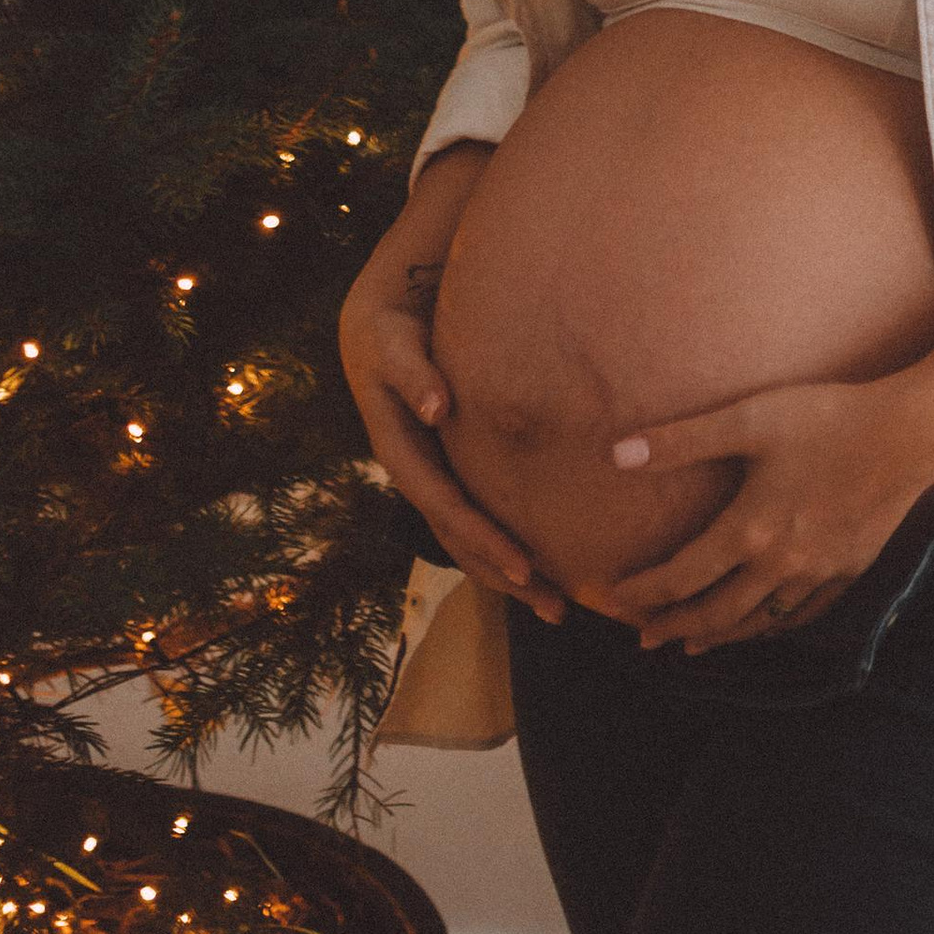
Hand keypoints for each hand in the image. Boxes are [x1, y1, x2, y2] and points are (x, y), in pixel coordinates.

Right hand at [337, 258, 567, 625]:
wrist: (376, 325)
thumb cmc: (388, 331)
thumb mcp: (392, 345)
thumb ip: (413, 374)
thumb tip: (435, 407)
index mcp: (401, 454)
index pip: (447, 508)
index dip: (483, 539)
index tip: (524, 567)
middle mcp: (418, 475)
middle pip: (461, 539)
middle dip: (505, 576)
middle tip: (556, 608)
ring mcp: (433, 475)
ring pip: (470, 538)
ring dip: (509, 574)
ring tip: (557, 606)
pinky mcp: (450, 467)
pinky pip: (477, 516)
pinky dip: (505, 544)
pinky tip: (539, 564)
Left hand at [593, 376, 933, 653]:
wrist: (908, 431)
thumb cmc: (826, 417)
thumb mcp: (749, 418)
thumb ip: (682, 440)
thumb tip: (617, 454)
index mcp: (750, 530)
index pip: (681, 576)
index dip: (643, 591)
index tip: (614, 597)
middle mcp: (781, 565)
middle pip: (715, 613)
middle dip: (673, 626)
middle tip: (643, 637)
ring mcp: (818, 574)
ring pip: (758, 622)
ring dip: (719, 636)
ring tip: (692, 645)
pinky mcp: (850, 571)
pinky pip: (801, 616)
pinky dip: (771, 627)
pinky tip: (763, 624)